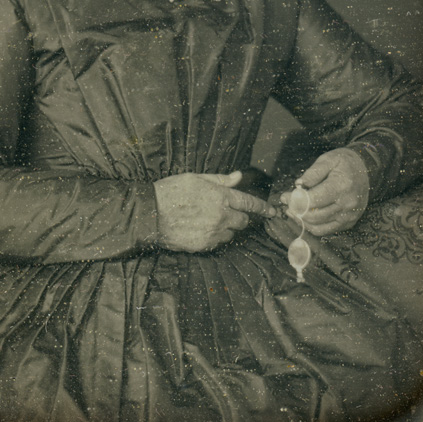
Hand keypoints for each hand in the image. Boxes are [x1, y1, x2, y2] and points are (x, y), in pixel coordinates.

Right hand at [154, 171, 276, 252]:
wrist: (150, 214)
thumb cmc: (171, 191)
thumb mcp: (195, 178)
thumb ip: (220, 180)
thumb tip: (238, 176)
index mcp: (220, 196)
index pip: (249, 203)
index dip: (263, 208)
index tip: (272, 212)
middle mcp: (221, 215)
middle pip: (243, 220)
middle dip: (239, 216)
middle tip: (226, 212)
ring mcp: (213, 232)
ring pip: (232, 233)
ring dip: (227, 227)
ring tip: (209, 220)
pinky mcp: (204, 245)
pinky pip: (219, 242)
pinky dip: (216, 237)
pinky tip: (202, 229)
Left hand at [280, 148, 369, 236]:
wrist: (366, 170)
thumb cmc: (345, 163)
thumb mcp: (328, 159)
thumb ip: (312, 173)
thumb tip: (298, 185)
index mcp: (342, 186)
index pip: (313, 200)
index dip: (295, 200)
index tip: (285, 196)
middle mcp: (347, 204)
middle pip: (314, 215)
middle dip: (295, 210)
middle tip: (286, 201)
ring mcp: (349, 216)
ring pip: (318, 226)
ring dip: (301, 220)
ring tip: (291, 210)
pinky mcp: (348, 223)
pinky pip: (325, 231)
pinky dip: (311, 226)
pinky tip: (303, 217)